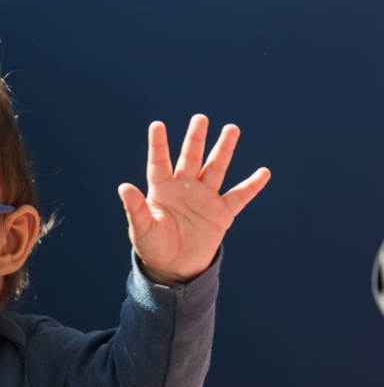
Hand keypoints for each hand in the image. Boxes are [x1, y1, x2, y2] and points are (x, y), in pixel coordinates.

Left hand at [117, 115, 269, 284]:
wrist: (174, 268)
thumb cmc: (153, 247)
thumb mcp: (141, 229)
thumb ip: (135, 208)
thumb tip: (123, 187)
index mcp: (162, 190)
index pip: (159, 163)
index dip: (158, 144)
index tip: (156, 125)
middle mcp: (184, 189)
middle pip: (191, 158)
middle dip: (196, 139)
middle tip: (200, 118)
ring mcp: (204, 198)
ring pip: (216, 168)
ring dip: (224, 149)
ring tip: (231, 129)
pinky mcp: (221, 213)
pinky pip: (239, 196)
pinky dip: (252, 185)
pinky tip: (264, 172)